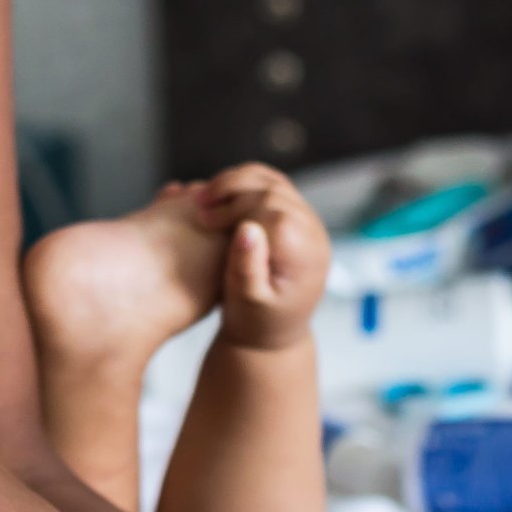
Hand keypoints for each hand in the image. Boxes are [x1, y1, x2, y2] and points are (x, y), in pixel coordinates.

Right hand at [191, 163, 329, 345]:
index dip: (234, 210)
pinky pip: (271, 184)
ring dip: (236, 181)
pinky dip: (244, 182)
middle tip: (198, 207)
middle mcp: (313, 234)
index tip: (205, 221)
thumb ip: (248, 268)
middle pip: (273, 192)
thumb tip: (247, 228)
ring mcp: (307, 221)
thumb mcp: (248, 303)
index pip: (272, 212)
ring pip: (273, 181)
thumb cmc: (257, 321)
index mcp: (304, 255)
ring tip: (204, 196)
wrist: (272, 331)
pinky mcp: (294, 215)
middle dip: (232, 194)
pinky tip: (218, 195)